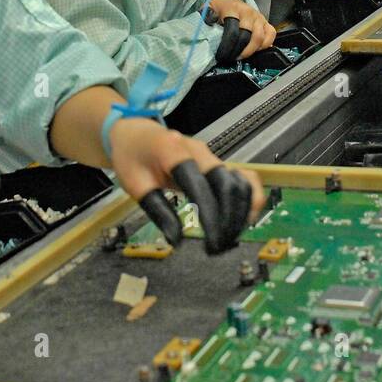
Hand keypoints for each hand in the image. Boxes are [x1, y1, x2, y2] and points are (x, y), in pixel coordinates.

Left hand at [108, 118, 265, 253]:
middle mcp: (199, 151)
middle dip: (229, 221)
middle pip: (228, 185)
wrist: (136, 133)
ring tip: (228, 238)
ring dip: (241, 214)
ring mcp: (212, 156)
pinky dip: (249, 200)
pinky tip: (242, 221)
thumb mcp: (134, 184)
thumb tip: (176, 240)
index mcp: (173, 151)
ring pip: (241, 183)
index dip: (209, 216)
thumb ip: (156, 210)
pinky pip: (244, 179)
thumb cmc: (132, 156)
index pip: (199, 184)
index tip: (210, 243)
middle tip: (218, 248)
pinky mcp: (218, 163)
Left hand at [208, 0, 275, 57]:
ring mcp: (259, 17)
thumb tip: (208, 21)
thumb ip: (206, 15)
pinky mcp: (266, 22)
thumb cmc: (220, 8)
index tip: (220, 55)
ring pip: (260, 38)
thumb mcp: (208, 8)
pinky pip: (271, 36)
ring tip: (239, 56)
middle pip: (247, 36)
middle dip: (238, 51)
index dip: (227, 46)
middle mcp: (248, 12)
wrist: (231, 0)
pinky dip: (264, 46)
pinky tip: (254, 50)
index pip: (232, 31)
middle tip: (229, 58)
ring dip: (249, 51)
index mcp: (233, 8)